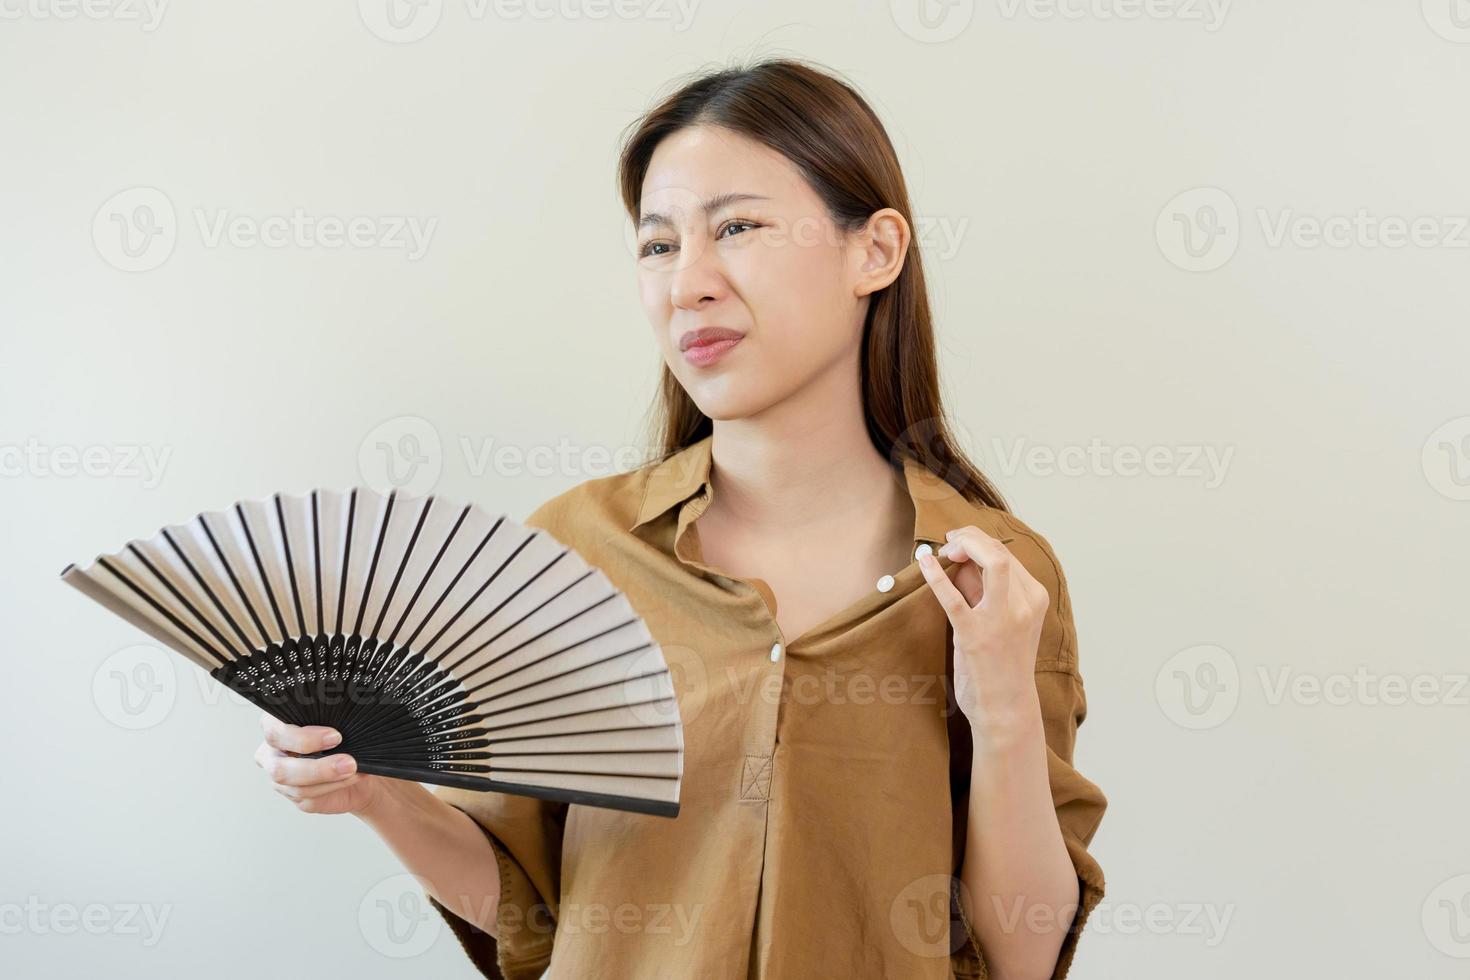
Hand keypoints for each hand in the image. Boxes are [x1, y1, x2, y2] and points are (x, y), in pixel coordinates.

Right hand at [254, 714, 384, 816]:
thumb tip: (343, 728)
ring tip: (354, 769)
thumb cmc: (343, 735)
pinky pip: (309, 797)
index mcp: (275, 726)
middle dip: (317, 768)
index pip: (274, 731)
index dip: (302, 738)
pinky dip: (335, 786)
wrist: (356, 762)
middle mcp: (272, 753)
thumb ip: (332, 720)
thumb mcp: (338, 721)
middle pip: (280, 768)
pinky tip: (351, 777)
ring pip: (296, 786)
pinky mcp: (293, 796)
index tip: (335, 737)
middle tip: (348, 761)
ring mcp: (280, 777)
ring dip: (330, 778)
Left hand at [917, 525, 1048, 730]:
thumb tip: (962, 560)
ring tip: (944, 549)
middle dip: (971, 537)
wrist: (1006, 706)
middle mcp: (1024, 605)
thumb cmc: (1004, 662)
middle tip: (950, 542)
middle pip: (1000, 552)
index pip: (1007, 555)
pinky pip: (953, 597)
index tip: (960, 544)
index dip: (979, 542)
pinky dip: (936, 576)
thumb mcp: (1005, 620)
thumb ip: (987, 590)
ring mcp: (1001, 619)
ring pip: (991, 562)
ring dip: (965, 546)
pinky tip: (924, 563)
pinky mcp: (974, 635)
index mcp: (1035, 599)